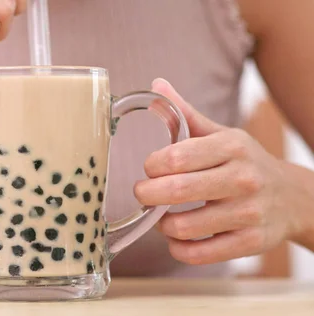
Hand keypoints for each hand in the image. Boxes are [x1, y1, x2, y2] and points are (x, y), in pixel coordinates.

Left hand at [135, 78, 313, 263]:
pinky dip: (179, 249)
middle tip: (143, 193)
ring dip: (162, 224)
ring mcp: (248, 213)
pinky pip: (200, 254)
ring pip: (184, 227)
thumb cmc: (245, 163)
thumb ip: (185, 114)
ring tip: (162, 216)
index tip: (150, 169)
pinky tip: (177, 238)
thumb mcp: (221, 134)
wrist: (293, 197)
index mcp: (231, 147)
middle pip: (175, 191)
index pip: (175, 157)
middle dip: (146, 194)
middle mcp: (243, 178)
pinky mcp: (251, 242)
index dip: (152, 166)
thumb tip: (155, 86)